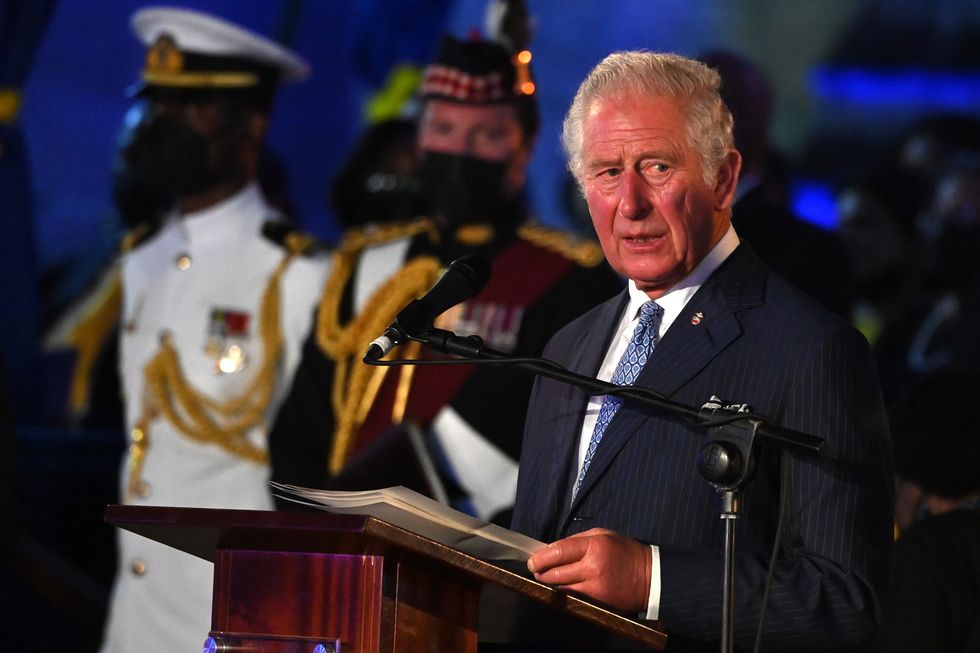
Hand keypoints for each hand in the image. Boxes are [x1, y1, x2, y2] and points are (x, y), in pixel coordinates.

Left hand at [526, 528, 651, 613]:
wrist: (650, 577)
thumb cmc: (626, 552)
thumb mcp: (604, 535)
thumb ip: (578, 540)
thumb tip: (555, 548)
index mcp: (594, 546)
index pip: (558, 551)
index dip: (541, 557)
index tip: (532, 560)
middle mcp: (592, 567)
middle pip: (555, 572)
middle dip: (542, 572)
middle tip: (536, 569)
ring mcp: (595, 587)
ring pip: (562, 587)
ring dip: (551, 582)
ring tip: (547, 577)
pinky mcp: (598, 601)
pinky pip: (574, 596)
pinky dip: (566, 591)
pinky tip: (563, 586)